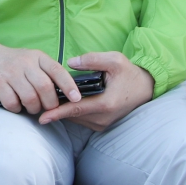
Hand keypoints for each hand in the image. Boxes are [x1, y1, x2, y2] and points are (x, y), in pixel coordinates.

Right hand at [0, 29, 81, 118]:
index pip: (57, 70)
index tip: (76, 98)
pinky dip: (16, 109)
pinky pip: (12, 103)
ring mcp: (10, 72)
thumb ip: (44, 72)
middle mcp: (24, 62)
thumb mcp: (29, 59)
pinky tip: (15, 105)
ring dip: (33, 108)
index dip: (69, 86)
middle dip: (50, 104)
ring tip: (30, 107)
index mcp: (36, 56)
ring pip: (30, 98)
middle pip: (45, 88)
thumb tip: (64, 94)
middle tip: (47, 108)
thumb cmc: (10, 61)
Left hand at [36, 52, 154, 131]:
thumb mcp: (115, 60)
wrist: (146, 88)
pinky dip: (73, 114)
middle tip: (39, 101)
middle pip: (74, 116)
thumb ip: (92, 59)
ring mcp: (104, 124)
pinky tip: (64, 104)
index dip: (58, 113)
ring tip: (48, 102)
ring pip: (77, 120)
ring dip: (64, 112)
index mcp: (106, 104)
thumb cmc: (130, 73)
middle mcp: (104, 118)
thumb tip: (71, 62)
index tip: (42, 117)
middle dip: (57, 110)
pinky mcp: (103, 125)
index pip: (76, 110)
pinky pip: (83, 121)